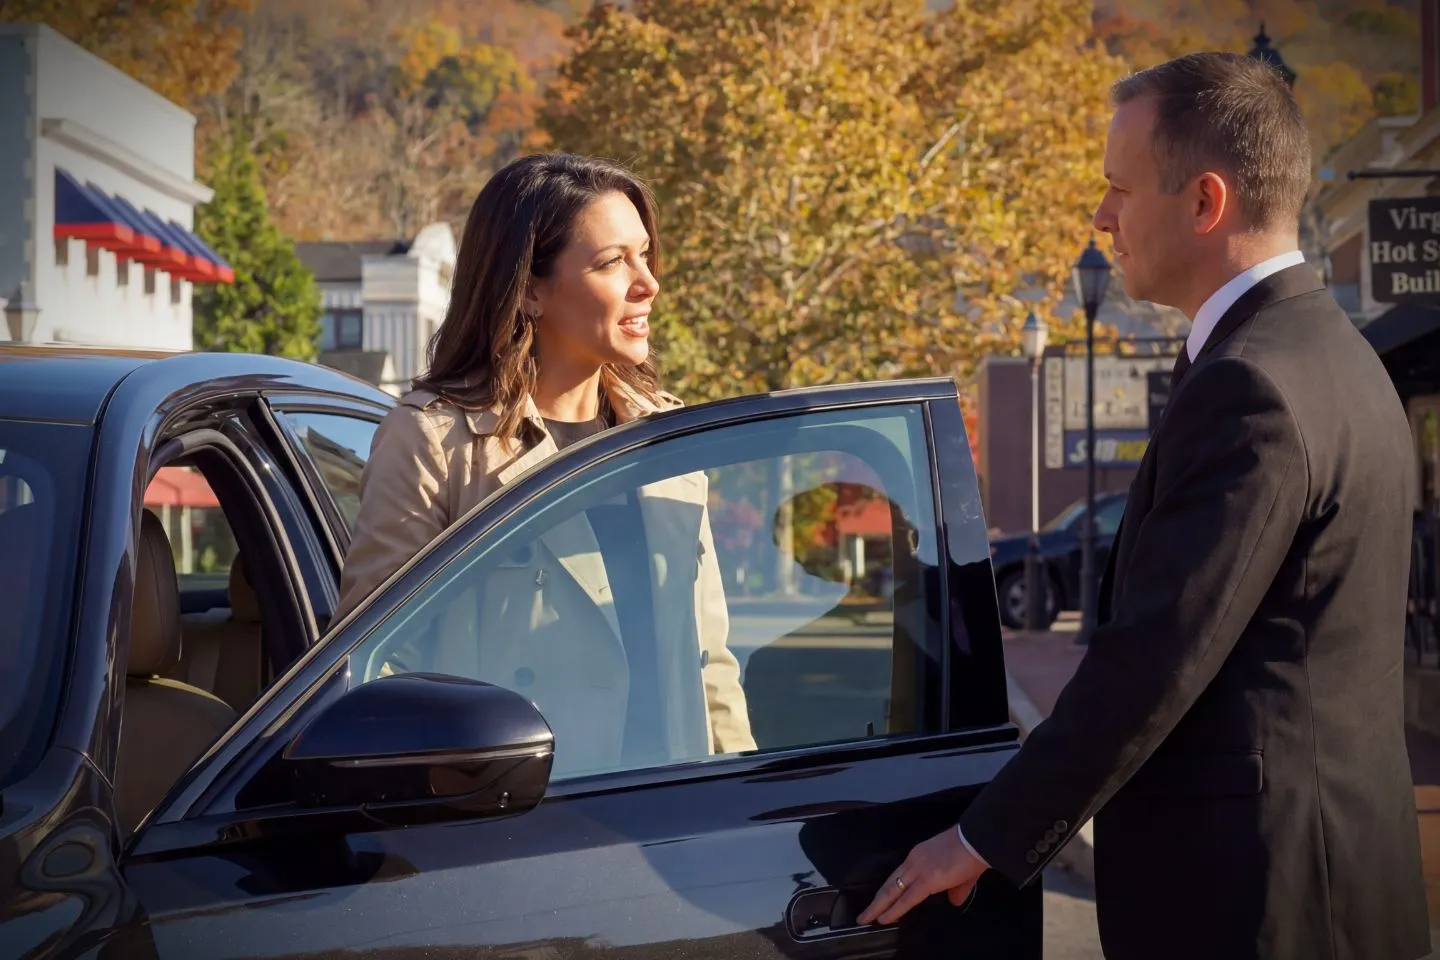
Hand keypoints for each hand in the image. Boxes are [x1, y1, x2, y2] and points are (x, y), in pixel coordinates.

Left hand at [856, 826, 986, 926]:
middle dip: (876, 900)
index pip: (900, 875)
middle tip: (864, 914)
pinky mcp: (926, 880)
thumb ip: (956, 888)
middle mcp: (914, 861)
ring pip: (891, 891)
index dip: (890, 889)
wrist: (977, 840)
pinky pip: (906, 899)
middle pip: (889, 884)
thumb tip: (954, 901)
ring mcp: (917, 869)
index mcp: (920, 855)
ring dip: (877, 907)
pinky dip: (893, 910)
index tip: (881, 900)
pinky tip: (883, 919)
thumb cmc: (971, 852)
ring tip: (866, 918)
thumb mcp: (961, 872)